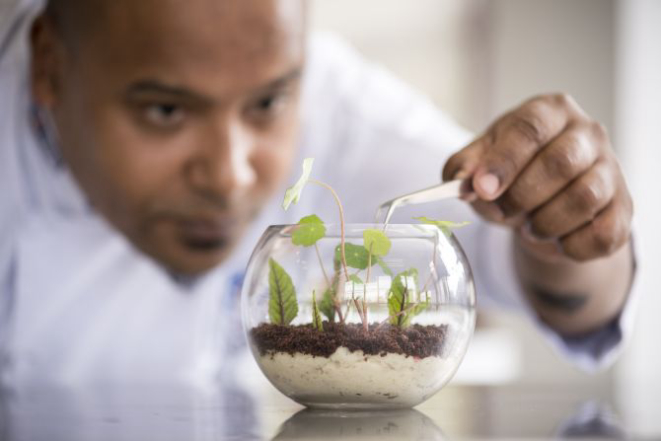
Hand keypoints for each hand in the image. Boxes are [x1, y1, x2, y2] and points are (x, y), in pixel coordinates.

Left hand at [443, 94, 632, 261]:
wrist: (541, 204)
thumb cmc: (509, 175)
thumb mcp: (478, 164)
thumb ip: (463, 168)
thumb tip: (462, 181)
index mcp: (548, 112)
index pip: (530, 128)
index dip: (504, 162)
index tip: (483, 189)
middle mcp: (587, 133)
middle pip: (561, 162)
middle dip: (522, 196)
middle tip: (502, 210)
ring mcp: (611, 169)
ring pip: (585, 198)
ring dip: (545, 222)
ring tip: (528, 225)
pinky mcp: (623, 208)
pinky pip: (603, 234)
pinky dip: (571, 246)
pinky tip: (556, 238)